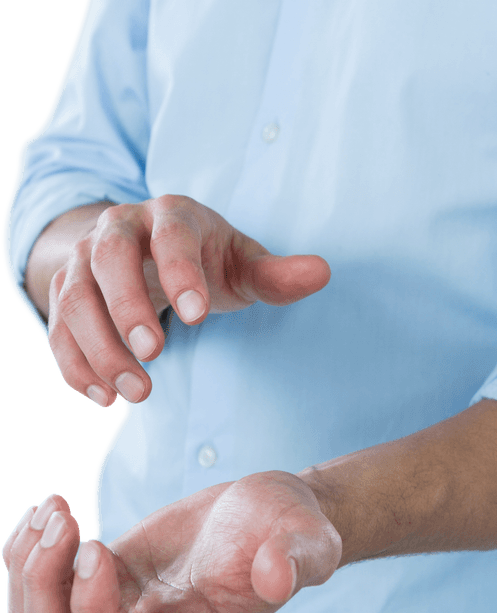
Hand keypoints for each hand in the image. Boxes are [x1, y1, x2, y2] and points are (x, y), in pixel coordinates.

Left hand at [1, 472, 340, 612]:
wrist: (276, 513)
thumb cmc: (294, 527)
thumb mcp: (308, 538)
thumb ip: (299, 560)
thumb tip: (277, 577)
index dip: (92, 610)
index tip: (97, 547)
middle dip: (42, 589)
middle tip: (60, 518)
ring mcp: (120, 604)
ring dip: (26, 569)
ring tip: (50, 507)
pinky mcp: (108, 572)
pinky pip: (45, 583)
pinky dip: (30, 550)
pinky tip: (51, 507)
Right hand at [37, 194, 329, 405]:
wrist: (148, 250)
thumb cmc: (205, 258)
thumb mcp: (242, 262)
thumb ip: (276, 275)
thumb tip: (322, 273)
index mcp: (171, 215)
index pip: (171, 236)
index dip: (181, 273)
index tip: (198, 317)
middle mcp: (119, 229)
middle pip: (109, 258)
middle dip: (127, 307)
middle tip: (155, 354)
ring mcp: (85, 259)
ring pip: (76, 296)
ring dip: (99, 347)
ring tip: (136, 391)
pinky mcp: (64, 292)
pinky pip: (57, 327)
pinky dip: (74, 365)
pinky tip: (104, 397)